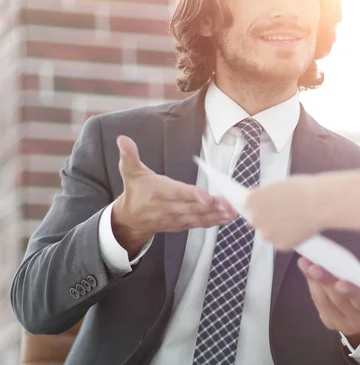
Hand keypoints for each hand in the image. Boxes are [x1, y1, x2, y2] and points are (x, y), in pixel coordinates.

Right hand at [112, 136, 236, 255]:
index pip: (177, 193)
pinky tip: (227, 218)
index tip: (207, 196)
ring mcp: (175, 219)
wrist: (130, 220)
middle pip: (192, 207)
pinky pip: (199, 224)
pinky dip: (214, 222)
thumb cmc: (135, 191)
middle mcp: (168, 208)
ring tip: (233, 212)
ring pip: (198, 217)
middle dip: (212, 206)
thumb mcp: (130, 172)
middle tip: (230, 203)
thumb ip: (129, 155)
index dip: (192, 195)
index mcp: (158, 192)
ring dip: (217, 215)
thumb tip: (122, 139)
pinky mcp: (181, 225)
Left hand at [246, 176, 323, 249]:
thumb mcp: (277, 186)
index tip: (268, 204)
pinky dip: (289, 237)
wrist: (320, 203)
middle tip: (284, 212)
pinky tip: (299, 227)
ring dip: (277, 229)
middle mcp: (255, 219)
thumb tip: (261, 202)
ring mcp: (267, 234)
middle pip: (257, 221)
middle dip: (267, 218)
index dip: (260, 205)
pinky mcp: (279, 245)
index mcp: (252, 200)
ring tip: (295, 219)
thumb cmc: (302, 190)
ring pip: (269, 233)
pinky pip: (281, 242)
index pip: (248, 206)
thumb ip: (264, 196)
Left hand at [298, 258, 359, 345]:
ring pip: (325, 301)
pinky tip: (306, 270)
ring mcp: (341, 324)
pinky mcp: (329, 322)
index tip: (340, 282)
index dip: (352, 291)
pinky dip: (312, 285)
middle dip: (326, 281)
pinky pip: (318, 302)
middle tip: (314, 267)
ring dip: (314, 281)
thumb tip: (350, 264)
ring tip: (305, 264)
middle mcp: (358, 321)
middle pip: (340, 301)